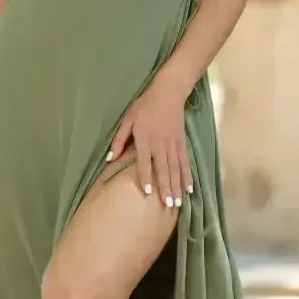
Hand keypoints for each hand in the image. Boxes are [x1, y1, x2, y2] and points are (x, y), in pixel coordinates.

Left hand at [107, 79, 192, 206]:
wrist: (168, 92)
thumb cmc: (144, 106)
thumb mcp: (127, 119)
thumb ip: (119, 139)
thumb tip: (109, 159)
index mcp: (145, 138)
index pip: (145, 161)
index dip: (146, 177)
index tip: (148, 192)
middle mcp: (160, 143)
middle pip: (163, 169)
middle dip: (166, 188)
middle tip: (167, 205)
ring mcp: (173, 144)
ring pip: (175, 169)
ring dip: (176, 186)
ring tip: (177, 203)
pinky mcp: (181, 143)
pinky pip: (185, 162)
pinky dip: (187, 176)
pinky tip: (189, 189)